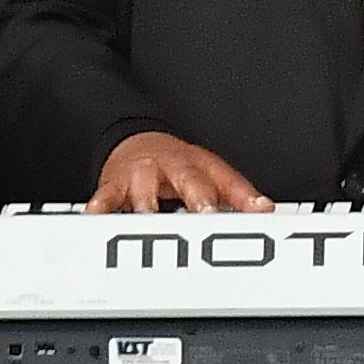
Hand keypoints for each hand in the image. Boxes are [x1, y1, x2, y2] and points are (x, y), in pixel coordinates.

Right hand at [93, 130, 271, 210]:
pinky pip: (107, 196)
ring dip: (148, 204)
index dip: (241, 195)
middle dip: (198, 196)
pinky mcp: (114, 186)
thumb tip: (266, 210)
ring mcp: (142, 175)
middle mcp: (172, 167)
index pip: (226, 180)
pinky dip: (102, 206)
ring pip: (144, 187)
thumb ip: (240, 196)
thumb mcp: (213, 175)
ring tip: (151, 220)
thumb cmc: (179, 167)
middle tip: (207, 212)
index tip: (254, 210)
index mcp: (200, 166)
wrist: (137, 143)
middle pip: (188, 178)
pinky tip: (98, 215)